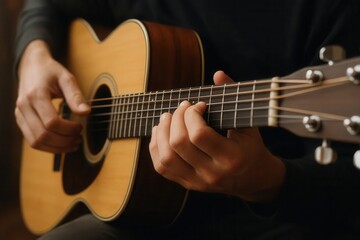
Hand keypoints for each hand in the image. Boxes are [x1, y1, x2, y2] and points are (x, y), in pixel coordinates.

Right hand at [15, 40, 89, 152]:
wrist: (31, 66)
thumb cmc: (50, 71)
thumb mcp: (66, 78)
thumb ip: (76, 95)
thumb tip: (86, 112)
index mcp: (35, 95)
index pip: (51, 122)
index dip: (69, 129)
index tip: (80, 127)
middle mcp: (24, 106)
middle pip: (43, 135)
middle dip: (64, 141)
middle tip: (79, 138)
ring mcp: (20, 114)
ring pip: (36, 142)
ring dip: (56, 148)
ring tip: (73, 143)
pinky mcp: (21, 120)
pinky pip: (32, 140)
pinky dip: (48, 146)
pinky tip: (62, 143)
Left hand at [149, 71, 285, 202]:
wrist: (253, 179)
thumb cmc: (250, 146)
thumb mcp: (247, 122)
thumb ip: (233, 96)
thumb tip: (217, 74)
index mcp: (231, 158)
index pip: (199, 135)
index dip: (192, 114)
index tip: (199, 105)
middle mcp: (212, 173)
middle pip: (179, 144)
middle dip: (176, 118)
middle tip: (182, 107)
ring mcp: (198, 182)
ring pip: (166, 158)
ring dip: (161, 133)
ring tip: (166, 118)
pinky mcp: (187, 184)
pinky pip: (162, 167)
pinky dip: (156, 147)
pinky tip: (161, 133)